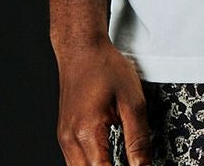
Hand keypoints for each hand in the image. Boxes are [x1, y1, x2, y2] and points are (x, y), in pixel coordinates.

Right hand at [54, 40, 151, 165]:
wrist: (82, 49)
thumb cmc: (105, 67)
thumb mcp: (132, 100)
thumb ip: (139, 139)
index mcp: (87, 132)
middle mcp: (70, 140)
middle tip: (131, 163)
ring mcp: (64, 139)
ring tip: (119, 160)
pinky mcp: (64, 135)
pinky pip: (75, 162)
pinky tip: (105, 159)